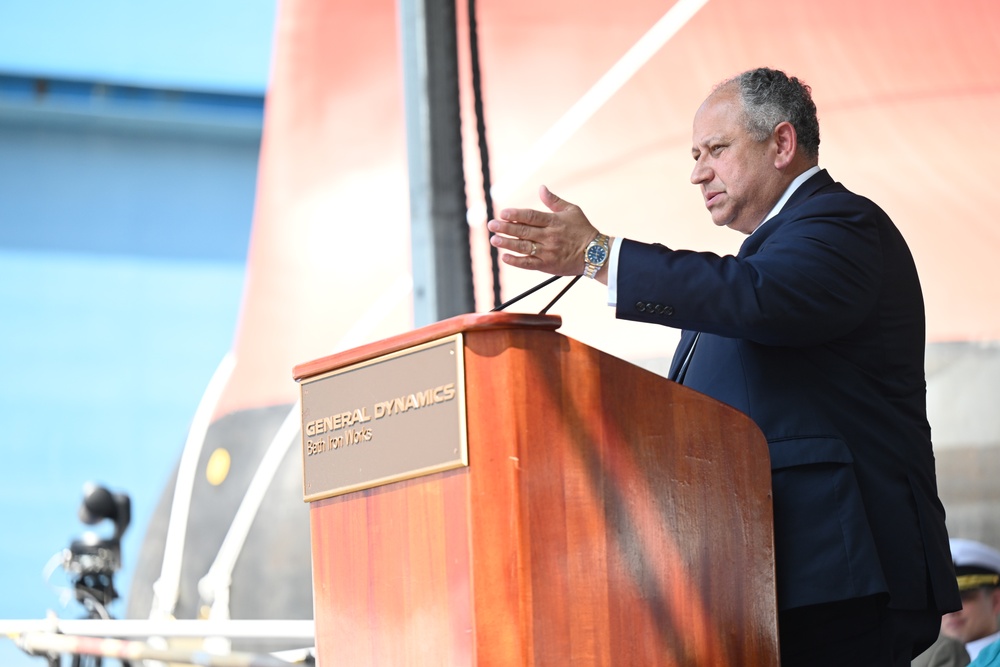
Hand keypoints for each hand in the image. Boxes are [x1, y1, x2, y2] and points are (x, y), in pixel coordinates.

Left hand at [487, 185, 601, 277]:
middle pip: (524, 231)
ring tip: (494, 240)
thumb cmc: (583, 230)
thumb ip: (554, 201)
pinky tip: (505, 257)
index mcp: (554, 221)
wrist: (595, 254)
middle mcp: (549, 236)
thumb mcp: (572, 210)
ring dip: (507, 243)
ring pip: (524, 247)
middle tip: (491, 225)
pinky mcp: (548, 265)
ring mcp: (548, 252)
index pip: (531, 216)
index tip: (503, 213)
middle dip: (506, 228)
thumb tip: (541, 188)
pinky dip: (516, 261)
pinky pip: (529, 264)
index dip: (516, 214)